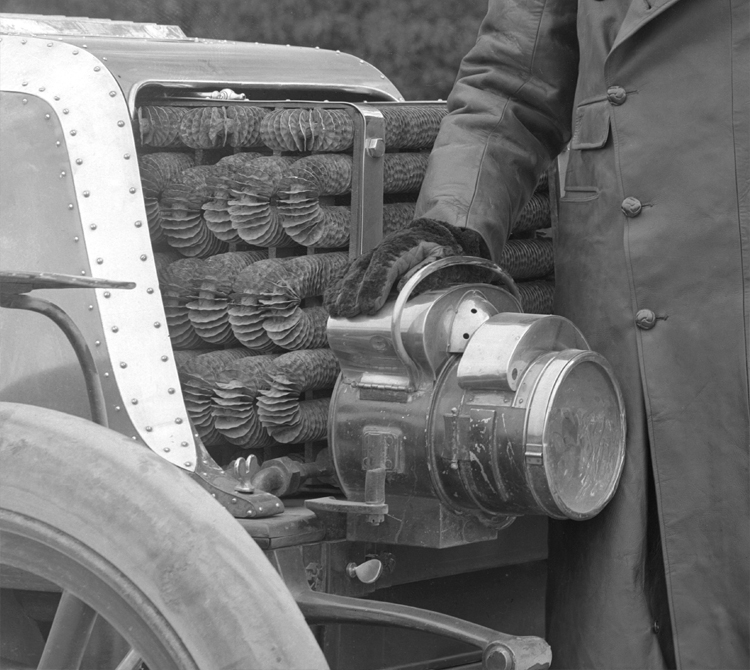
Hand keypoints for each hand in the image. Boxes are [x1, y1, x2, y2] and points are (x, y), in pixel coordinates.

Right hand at [324, 218, 491, 317]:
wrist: (431, 233)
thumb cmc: (439, 249)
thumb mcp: (442, 256)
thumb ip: (428, 268)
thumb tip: (404, 285)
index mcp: (400, 247)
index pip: (383, 266)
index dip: (374, 286)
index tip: (369, 307)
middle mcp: (380, 250)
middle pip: (362, 271)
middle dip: (353, 293)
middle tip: (349, 313)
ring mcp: (370, 257)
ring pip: (351, 273)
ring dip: (341, 292)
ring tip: (336, 311)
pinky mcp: (364, 264)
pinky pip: (346, 275)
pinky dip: (336, 288)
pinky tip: (330, 303)